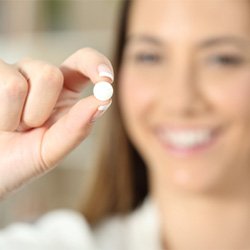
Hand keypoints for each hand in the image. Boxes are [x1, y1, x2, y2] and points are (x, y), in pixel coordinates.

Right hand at [0, 48, 112, 196]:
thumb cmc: (21, 159)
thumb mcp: (52, 149)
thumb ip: (77, 127)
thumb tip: (104, 100)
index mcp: (63, 92)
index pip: (83, 63)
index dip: (96, 64)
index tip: (106, 79)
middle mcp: (39, 77)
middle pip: (50, 75)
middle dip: (38, 111)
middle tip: (27, 129)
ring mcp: (13, 73)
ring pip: (18, 85)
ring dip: (16, 118)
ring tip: (9, 128)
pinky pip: (4, 85)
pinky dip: (1, 116)